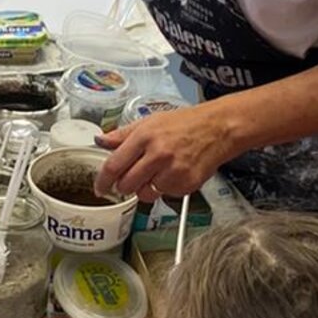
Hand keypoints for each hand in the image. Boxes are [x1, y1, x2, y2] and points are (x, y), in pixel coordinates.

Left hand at [95, 106, 235, 200]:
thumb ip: (122, 134)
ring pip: (145, 194)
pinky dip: (164, 189)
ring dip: (144, 189)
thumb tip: (100, 140)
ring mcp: (173, 172)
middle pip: (126, 184)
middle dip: (123, 185)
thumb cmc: (185, 123)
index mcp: (144, 137)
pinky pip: (165, 195)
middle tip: (130, 178)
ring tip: (155, 173)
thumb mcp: (149, 121)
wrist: (218, 129)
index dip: (102, 181)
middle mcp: (158, 155)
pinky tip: (171, 174)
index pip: (114, 165)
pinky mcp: (186, 184)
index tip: (99, 187)